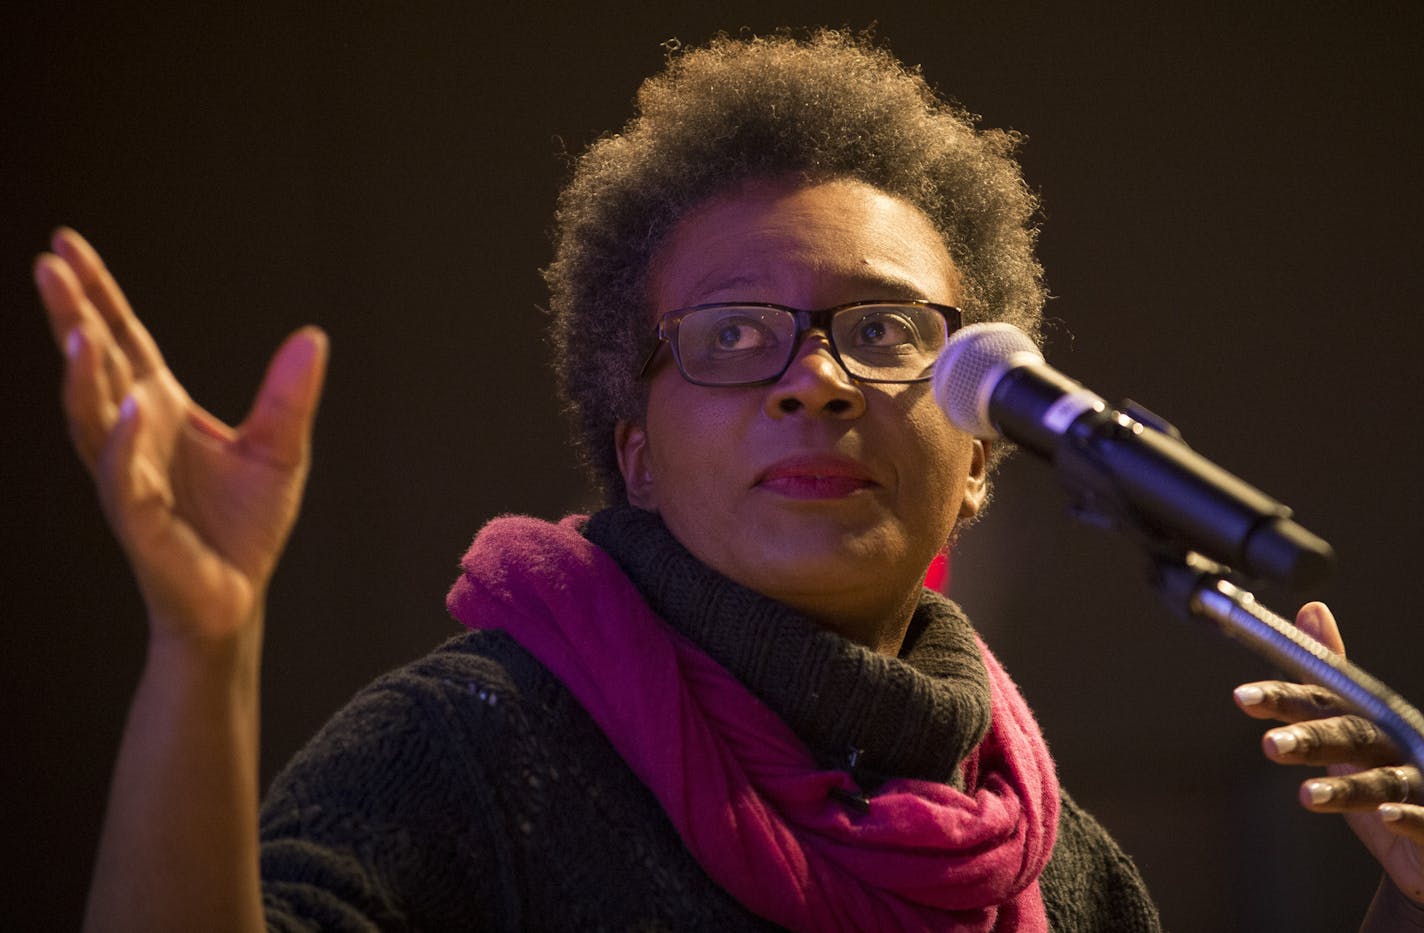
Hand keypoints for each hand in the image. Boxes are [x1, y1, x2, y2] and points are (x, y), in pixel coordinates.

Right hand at [34, 228, 327, 643]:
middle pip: (94, 365)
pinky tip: (129, 408)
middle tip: (48, 266)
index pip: (122, 340)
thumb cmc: (245, 524)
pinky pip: (122, 477)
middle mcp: (133, 433)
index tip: (67, 244)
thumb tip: (313, 336)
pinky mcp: (139, 519)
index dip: (96, 294)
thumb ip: (290, 395)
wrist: (237, 595)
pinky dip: (124, 442)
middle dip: (71, 317)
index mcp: (160, 406)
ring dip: (84, 375)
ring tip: (80, 332)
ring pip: (92, 417)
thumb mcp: (281, 449)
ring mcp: (127, 474)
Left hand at [1235, 602, 1423, 902]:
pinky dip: (1409, 817)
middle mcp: (1396, 745)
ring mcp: (1420, 780)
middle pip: (1352, 735)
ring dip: (1346, 788)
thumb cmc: (1391, 772)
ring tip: (1305, 796)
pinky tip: (1387, 816)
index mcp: (1368, 721)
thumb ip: (1329, 680)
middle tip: (1269, 745)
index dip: (1284, 698)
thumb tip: (1312, 609)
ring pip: (1384, 781)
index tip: (1243, 696)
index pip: (1322, 702)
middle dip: (1310, 738)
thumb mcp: (1352, 728)